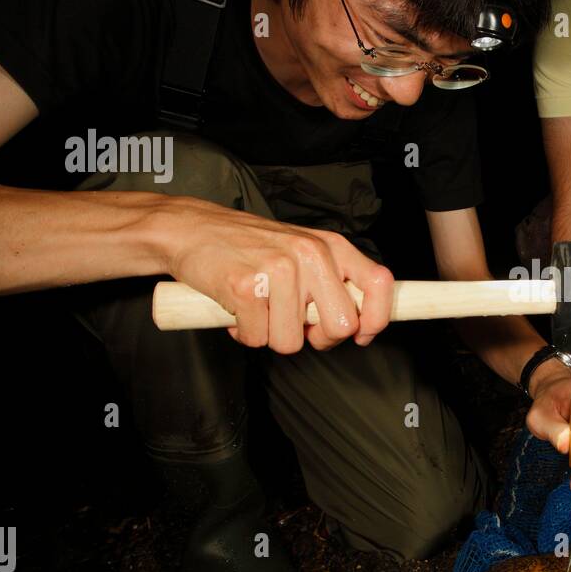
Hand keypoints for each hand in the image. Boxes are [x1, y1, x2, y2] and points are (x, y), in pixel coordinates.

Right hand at [162, 196, 393, 352]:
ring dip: (271, 335)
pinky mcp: (246, 287)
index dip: (376, 320)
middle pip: (340, 327)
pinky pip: (257, 339)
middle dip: (317, 338)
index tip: (361, 335)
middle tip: (293, 323)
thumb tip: (357, 325)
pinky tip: (237, 309)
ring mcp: (279, 270)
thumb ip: (331, 280)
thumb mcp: (302, 250)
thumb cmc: (248, 245)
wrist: (191, 229)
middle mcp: (311, 255)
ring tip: (258, 309)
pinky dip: (244, 333)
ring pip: (293, 342)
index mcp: (330, 246)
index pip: (379, 283)